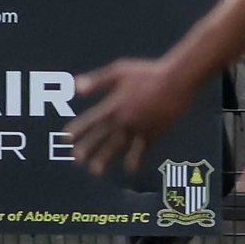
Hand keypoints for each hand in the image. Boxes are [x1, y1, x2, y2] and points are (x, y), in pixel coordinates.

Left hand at [69, 58, 196, 176]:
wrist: (178, 81)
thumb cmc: (148, 73)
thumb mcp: (119, 71)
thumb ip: (97, 81)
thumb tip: (76, 88)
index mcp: (113, 105)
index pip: (90, 121)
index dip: (78, 130)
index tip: (67, 139)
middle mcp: (123, 119)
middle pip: (101, 138)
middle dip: (88, 149)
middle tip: (77, 160)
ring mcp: (139, 128)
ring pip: (119, 147)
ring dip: (106, 159)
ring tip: (96, 171)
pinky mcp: (155, 133)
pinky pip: (143, 150)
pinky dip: (136, 160)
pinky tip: (131, 169)